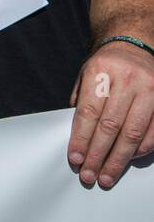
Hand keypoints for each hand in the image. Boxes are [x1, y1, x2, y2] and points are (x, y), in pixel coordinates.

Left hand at [68, 40, 153, 187]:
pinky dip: (140, 150)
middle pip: (110, 126)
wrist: (133, 45)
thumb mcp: (85, 75)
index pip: (89, 112)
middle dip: (98, 155)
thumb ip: (81, 103)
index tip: (75, 158)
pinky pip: (153, 132)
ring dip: (118, 159)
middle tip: (89, 175)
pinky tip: (128, 161)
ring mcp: (150, 90)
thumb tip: (77, 139)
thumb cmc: (105, 66)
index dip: (81, 138)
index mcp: (101, 71)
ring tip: (106, 176)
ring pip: (133, 133)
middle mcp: (127, 80)